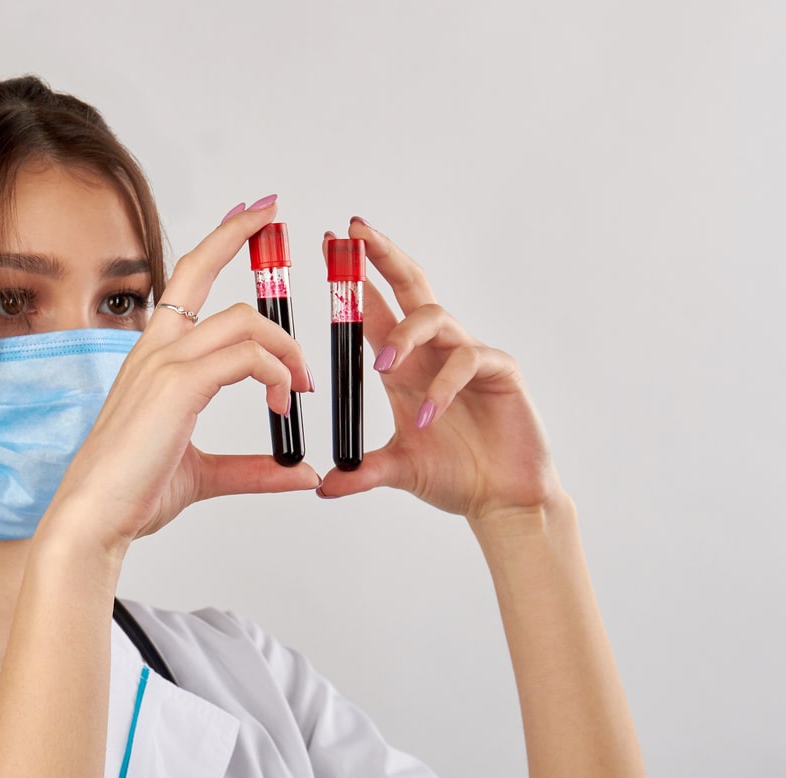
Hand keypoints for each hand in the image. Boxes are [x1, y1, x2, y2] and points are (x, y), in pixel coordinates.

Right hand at [45, 199, 318, 551]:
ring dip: (286, 348)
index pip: (185, 279)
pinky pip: (246, 357)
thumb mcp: (203, 475)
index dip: (220, 239)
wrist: (94, 519)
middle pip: (205, 273)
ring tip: (302, 388)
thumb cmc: (131, 493)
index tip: (254, 215)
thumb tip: (300, 470)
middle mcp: (153, 350)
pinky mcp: (177, 385)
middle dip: (247, 243)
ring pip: (243, 320)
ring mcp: (163, 364)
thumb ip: (253, 468)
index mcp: (152, 358)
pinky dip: (277, 374)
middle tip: (284, 232)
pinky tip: (285, 404)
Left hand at [316, 218, 564, 531]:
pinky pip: (469, 360)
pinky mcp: (500, 373)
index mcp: (404, 365)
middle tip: (355, 233)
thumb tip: (319, 486)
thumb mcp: (397, 470)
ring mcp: (469, 358)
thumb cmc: (456, 475)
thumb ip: (360, 472)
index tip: (330, 243)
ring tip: (384, 364)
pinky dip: (444, 384)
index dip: (355, 279)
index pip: (376, 309)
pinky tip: (430, 414)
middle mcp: (434, 352)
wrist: (501, 501)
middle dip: (383, 258)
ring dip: (405, 334)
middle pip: (410, 288)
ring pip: (436, 318)